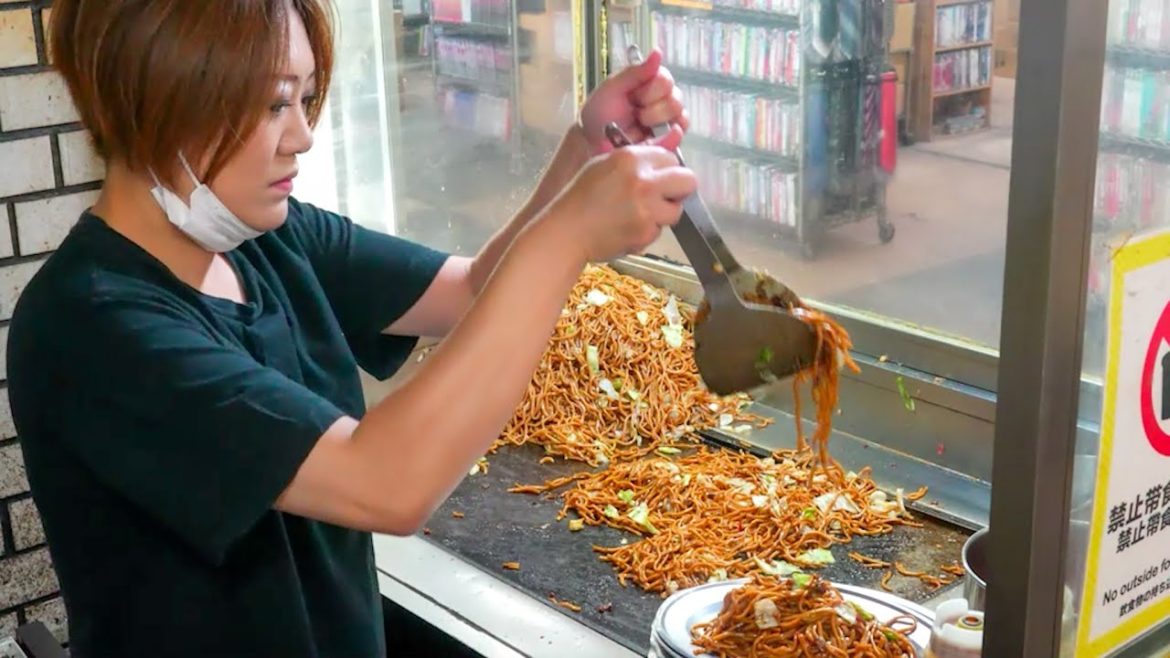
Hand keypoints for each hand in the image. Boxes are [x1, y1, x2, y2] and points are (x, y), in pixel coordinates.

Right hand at [545, 127, 695, 262]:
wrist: (567, 231)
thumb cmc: (581, 196)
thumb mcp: (604, 164)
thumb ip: (638, 155)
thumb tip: (672, 138)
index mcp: (631, 158)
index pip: (671, 158)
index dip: (666, 169)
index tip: (657, 177)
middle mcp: (643, 181)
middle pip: (688, 180)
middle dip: (679, 189)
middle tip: (664, 196)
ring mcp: (647, 209)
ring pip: (676, 210)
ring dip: (663, 213)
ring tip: (640, 215)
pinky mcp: (646, 232)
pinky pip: (659, 230)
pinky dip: (647, 231)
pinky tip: (628, 227)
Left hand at [579, 49, 688, 153]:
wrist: (591, 141)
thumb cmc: (599, 112)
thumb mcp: (613, 87)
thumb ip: (636, 71)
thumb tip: (658, 52)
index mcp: (650, 82)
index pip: (666, 80)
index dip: (650, 91)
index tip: (633, 97)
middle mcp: (663, 99)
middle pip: (676, 100)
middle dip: (652, 109)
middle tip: (634, 114)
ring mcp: (668, 120)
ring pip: (681, 117)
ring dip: (656, 123)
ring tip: (639, 126)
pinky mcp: (669, 139)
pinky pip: (679, 135)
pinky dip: (668, 136)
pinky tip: (649, 136)